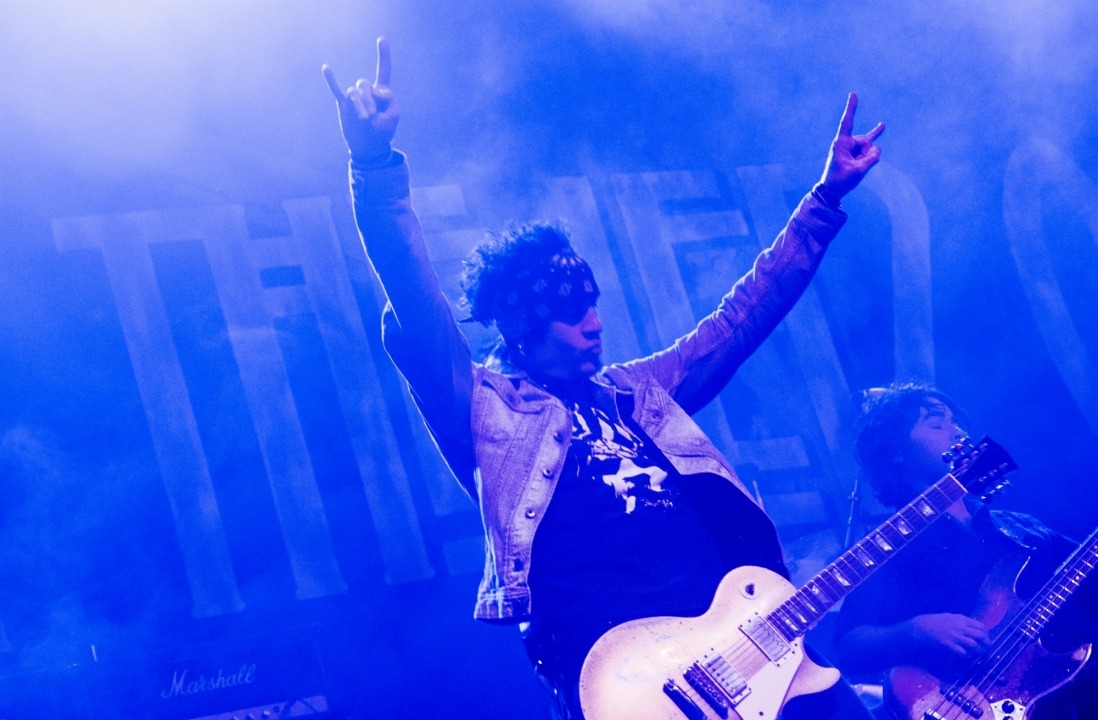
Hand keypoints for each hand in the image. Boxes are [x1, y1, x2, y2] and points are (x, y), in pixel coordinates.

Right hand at [322, 37, 400, 161]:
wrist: (369, 147)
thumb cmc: (383, 131)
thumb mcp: (394, 115)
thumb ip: (390, 98)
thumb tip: (377, 89)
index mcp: (381, 92)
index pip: (383, 70)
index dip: (384, 56)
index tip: (381, 39)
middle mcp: (367, 91)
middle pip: (366, 84)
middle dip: (370, 100)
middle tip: (372, 117)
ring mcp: (354, 97)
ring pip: (354, 92)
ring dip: (359, 105)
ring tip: (364, 119)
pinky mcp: (344, 104)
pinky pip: (336, 89)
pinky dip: (331, 79)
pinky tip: (326, 68)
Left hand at [817, 92, 883, 202]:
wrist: (832, 190)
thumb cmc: (841, 180)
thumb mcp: (859, 170)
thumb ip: (872, 158)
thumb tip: (877, 149)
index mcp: (841, 143)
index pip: (847, 122)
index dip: (851, 108)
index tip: (853, 94)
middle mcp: (846, 142)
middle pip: (866, 142)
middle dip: (866, 155)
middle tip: (852, 167)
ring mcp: (852, 146)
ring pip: (869, 148)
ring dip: (866, 159)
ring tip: (854, 168)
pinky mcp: (856, 152)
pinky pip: (869, 147)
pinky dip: (875, 136)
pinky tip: (882, 125)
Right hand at [908, 613, 990, 657]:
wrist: (921, 628)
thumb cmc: (934, 621)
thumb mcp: (949, 616)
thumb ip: (961, 620)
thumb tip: (972, 624)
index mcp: (961, 619)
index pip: (980, 626)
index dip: (986, 634)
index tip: (986, 639)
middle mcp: (960, 627)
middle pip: (980, 636)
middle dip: (986, 643)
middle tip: (987, 648)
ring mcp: (954, 636)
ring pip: (974, 645)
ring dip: (979, 651)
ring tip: (979, 654)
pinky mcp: (949, 645)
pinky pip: (963, 652)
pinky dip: (968, 656)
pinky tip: (968, 657)